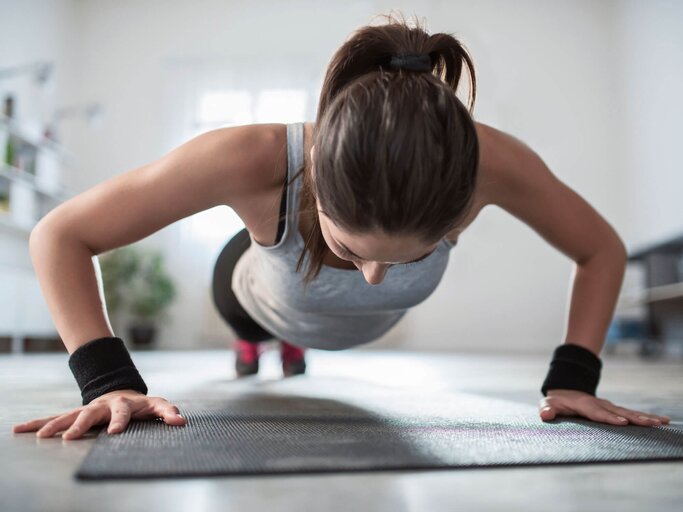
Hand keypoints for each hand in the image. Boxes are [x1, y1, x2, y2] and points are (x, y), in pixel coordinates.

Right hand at [11, 389, 186, 439]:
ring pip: (71, 415)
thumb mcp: (158, 406)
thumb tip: (181, 421)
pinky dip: (39, 424)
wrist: (121, 392)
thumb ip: (168, 412)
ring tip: (44, 436)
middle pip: (92, 413)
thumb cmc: (141, 405)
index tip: (114, 433)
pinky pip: (56, 418)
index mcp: (125, 404)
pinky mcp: (76, 414)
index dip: (120, 421)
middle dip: (81, 424)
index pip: (123, 411)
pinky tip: (20, 430)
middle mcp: (104, 405)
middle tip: (70, 437)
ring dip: (57, 425)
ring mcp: (89, 409)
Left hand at [539, 389, 670, 425]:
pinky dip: (646, 417)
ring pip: (629, 412)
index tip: (622, 422)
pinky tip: (662, 421)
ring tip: (661, 422)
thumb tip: (545, 415)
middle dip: (634, 418)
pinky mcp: (615, 410)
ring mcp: (609, 406)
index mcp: (584, 404)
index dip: (609, 417)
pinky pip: (632, 413)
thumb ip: (546, 409)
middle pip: (618, 411)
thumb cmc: (556, 401)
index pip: (597, 412)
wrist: (565, 391)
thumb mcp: (548, 404)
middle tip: (649, 424)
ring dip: (644, 417)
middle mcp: (600, 404)